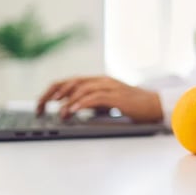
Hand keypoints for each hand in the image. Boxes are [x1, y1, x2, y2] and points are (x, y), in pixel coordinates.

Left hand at [36, 76, 162, 122]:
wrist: (155, 105)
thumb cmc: (132, 106)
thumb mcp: (107, 102)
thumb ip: (91, 102)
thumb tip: (70, 109)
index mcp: (98, 80)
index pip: (69, 81)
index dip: (52, 91)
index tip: (41, 103)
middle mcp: (102, 80)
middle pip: (71, 82)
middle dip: (52, 94)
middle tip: (40, 107)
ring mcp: (110, 87)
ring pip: (81, 88)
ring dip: (67, 101)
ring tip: (58, 113)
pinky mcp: (117, 96)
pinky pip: (95, 97)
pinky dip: (81, 103)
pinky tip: (73, 110)